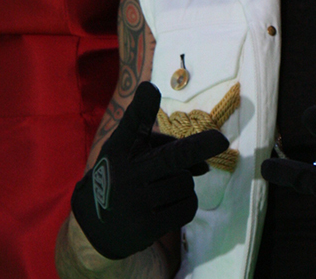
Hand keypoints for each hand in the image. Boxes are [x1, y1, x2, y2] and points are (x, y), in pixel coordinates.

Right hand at [71, 82, 228, 259]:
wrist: (94, 227)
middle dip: (199, 148)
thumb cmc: (121, 176)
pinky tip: (169, 205)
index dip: (142, 106)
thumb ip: (166, 145)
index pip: (132, 124)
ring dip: (184, 184)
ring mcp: (135, 204)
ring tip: (163, 189)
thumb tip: (206, 163)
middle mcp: (126, 175)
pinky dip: (186, 204)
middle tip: (221, 140)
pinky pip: (187, 208)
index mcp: (120, 150)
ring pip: (185, 183)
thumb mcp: (130, 150)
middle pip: (174, 157)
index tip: (149, 88)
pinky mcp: (146, 228)